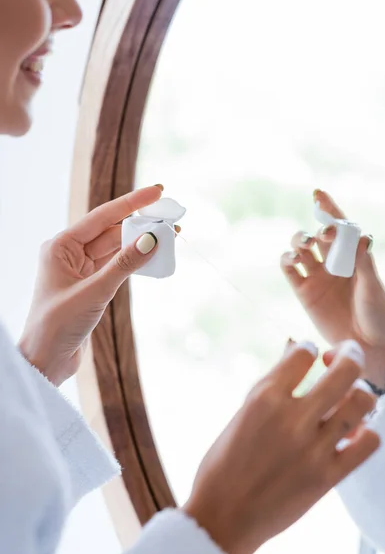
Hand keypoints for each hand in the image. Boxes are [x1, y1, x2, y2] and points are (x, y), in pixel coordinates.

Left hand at [19, 185, 164, 385]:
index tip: (157, 191)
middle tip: (171, 217)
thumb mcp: (94, 293)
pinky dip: (135, 263)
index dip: (131, 202)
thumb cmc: (57, 326)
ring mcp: (81, 270)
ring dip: (141, 244)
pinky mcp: (91, 286)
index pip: (102, 216)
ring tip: (169, 236)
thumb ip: (124, 265)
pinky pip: (117, 267)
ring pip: (117, 250)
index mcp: (60, 246)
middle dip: (141, 225)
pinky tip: (154, 257)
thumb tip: (152, 239)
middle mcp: (69, 253)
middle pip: (112, 232)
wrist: (45, 361)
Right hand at [184, 340, 378, 553]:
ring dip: (360, 391)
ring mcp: (313, 448)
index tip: (312, 353)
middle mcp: (292, 418)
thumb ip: (272, 380)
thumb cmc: (224, 462)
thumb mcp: (242, 412)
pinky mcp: (327, 477)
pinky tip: (353, 431)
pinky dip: (366, 432)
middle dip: (350, 353)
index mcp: (264, 398)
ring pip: (361, 402)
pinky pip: (367, 444)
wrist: (223, 516)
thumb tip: (294, 346)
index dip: (310, 348)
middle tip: (347, 354)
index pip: (304, 352)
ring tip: (351, 394)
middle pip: (344, 370)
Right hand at [281, 189, 384, 389]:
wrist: (368, 347)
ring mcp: (317, 277)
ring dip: (299, 240)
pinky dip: (287, 261)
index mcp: (353, 256)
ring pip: (300, 249)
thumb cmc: (379, 316)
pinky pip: (291, 271)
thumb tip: (360, 234)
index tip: (317, 193)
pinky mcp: (304, 292)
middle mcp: (333, 263)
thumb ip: (364, 263)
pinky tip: (291, 259)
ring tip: (305, 244)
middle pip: (317, 235)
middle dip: (317, 228)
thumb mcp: (374, 288)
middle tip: (324, 236)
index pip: (339, 227)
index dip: (328, 209)